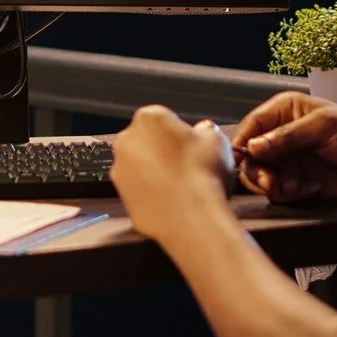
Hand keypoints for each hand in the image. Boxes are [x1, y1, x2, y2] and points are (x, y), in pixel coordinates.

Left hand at [111, 106, 234, 241]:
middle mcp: (127, 140)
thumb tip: (203, 131)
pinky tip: (171, 201)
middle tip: (186, 166)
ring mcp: (120, 170)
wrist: (191, 218)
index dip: (179, 134)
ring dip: (154, 173)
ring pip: (139, 166)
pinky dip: (150, 194)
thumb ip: (207, 130)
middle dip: (162, 151)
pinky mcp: (121, 197)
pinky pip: (138, 191)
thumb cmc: (203, 175)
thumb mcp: (217, 140)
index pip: (162, 119)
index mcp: (149, 118)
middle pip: (146, 141)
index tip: (191, 146)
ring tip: (180, 186)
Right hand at [231, 91, 336, 203]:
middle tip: (274, 183)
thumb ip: (287, 136)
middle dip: (259, 172)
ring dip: (274, 186)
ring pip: (261, 176)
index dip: (244, 144)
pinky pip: (278, 192)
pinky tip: (311, 189)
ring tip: (296, 187)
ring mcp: (289, 159)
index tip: (246, 161)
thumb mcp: (324, 127)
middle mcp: (282, 134)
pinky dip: (289, 194)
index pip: (252, 125)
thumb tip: (253, 147)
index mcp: (286, 111)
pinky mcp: (297, 181)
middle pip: (250, 155)